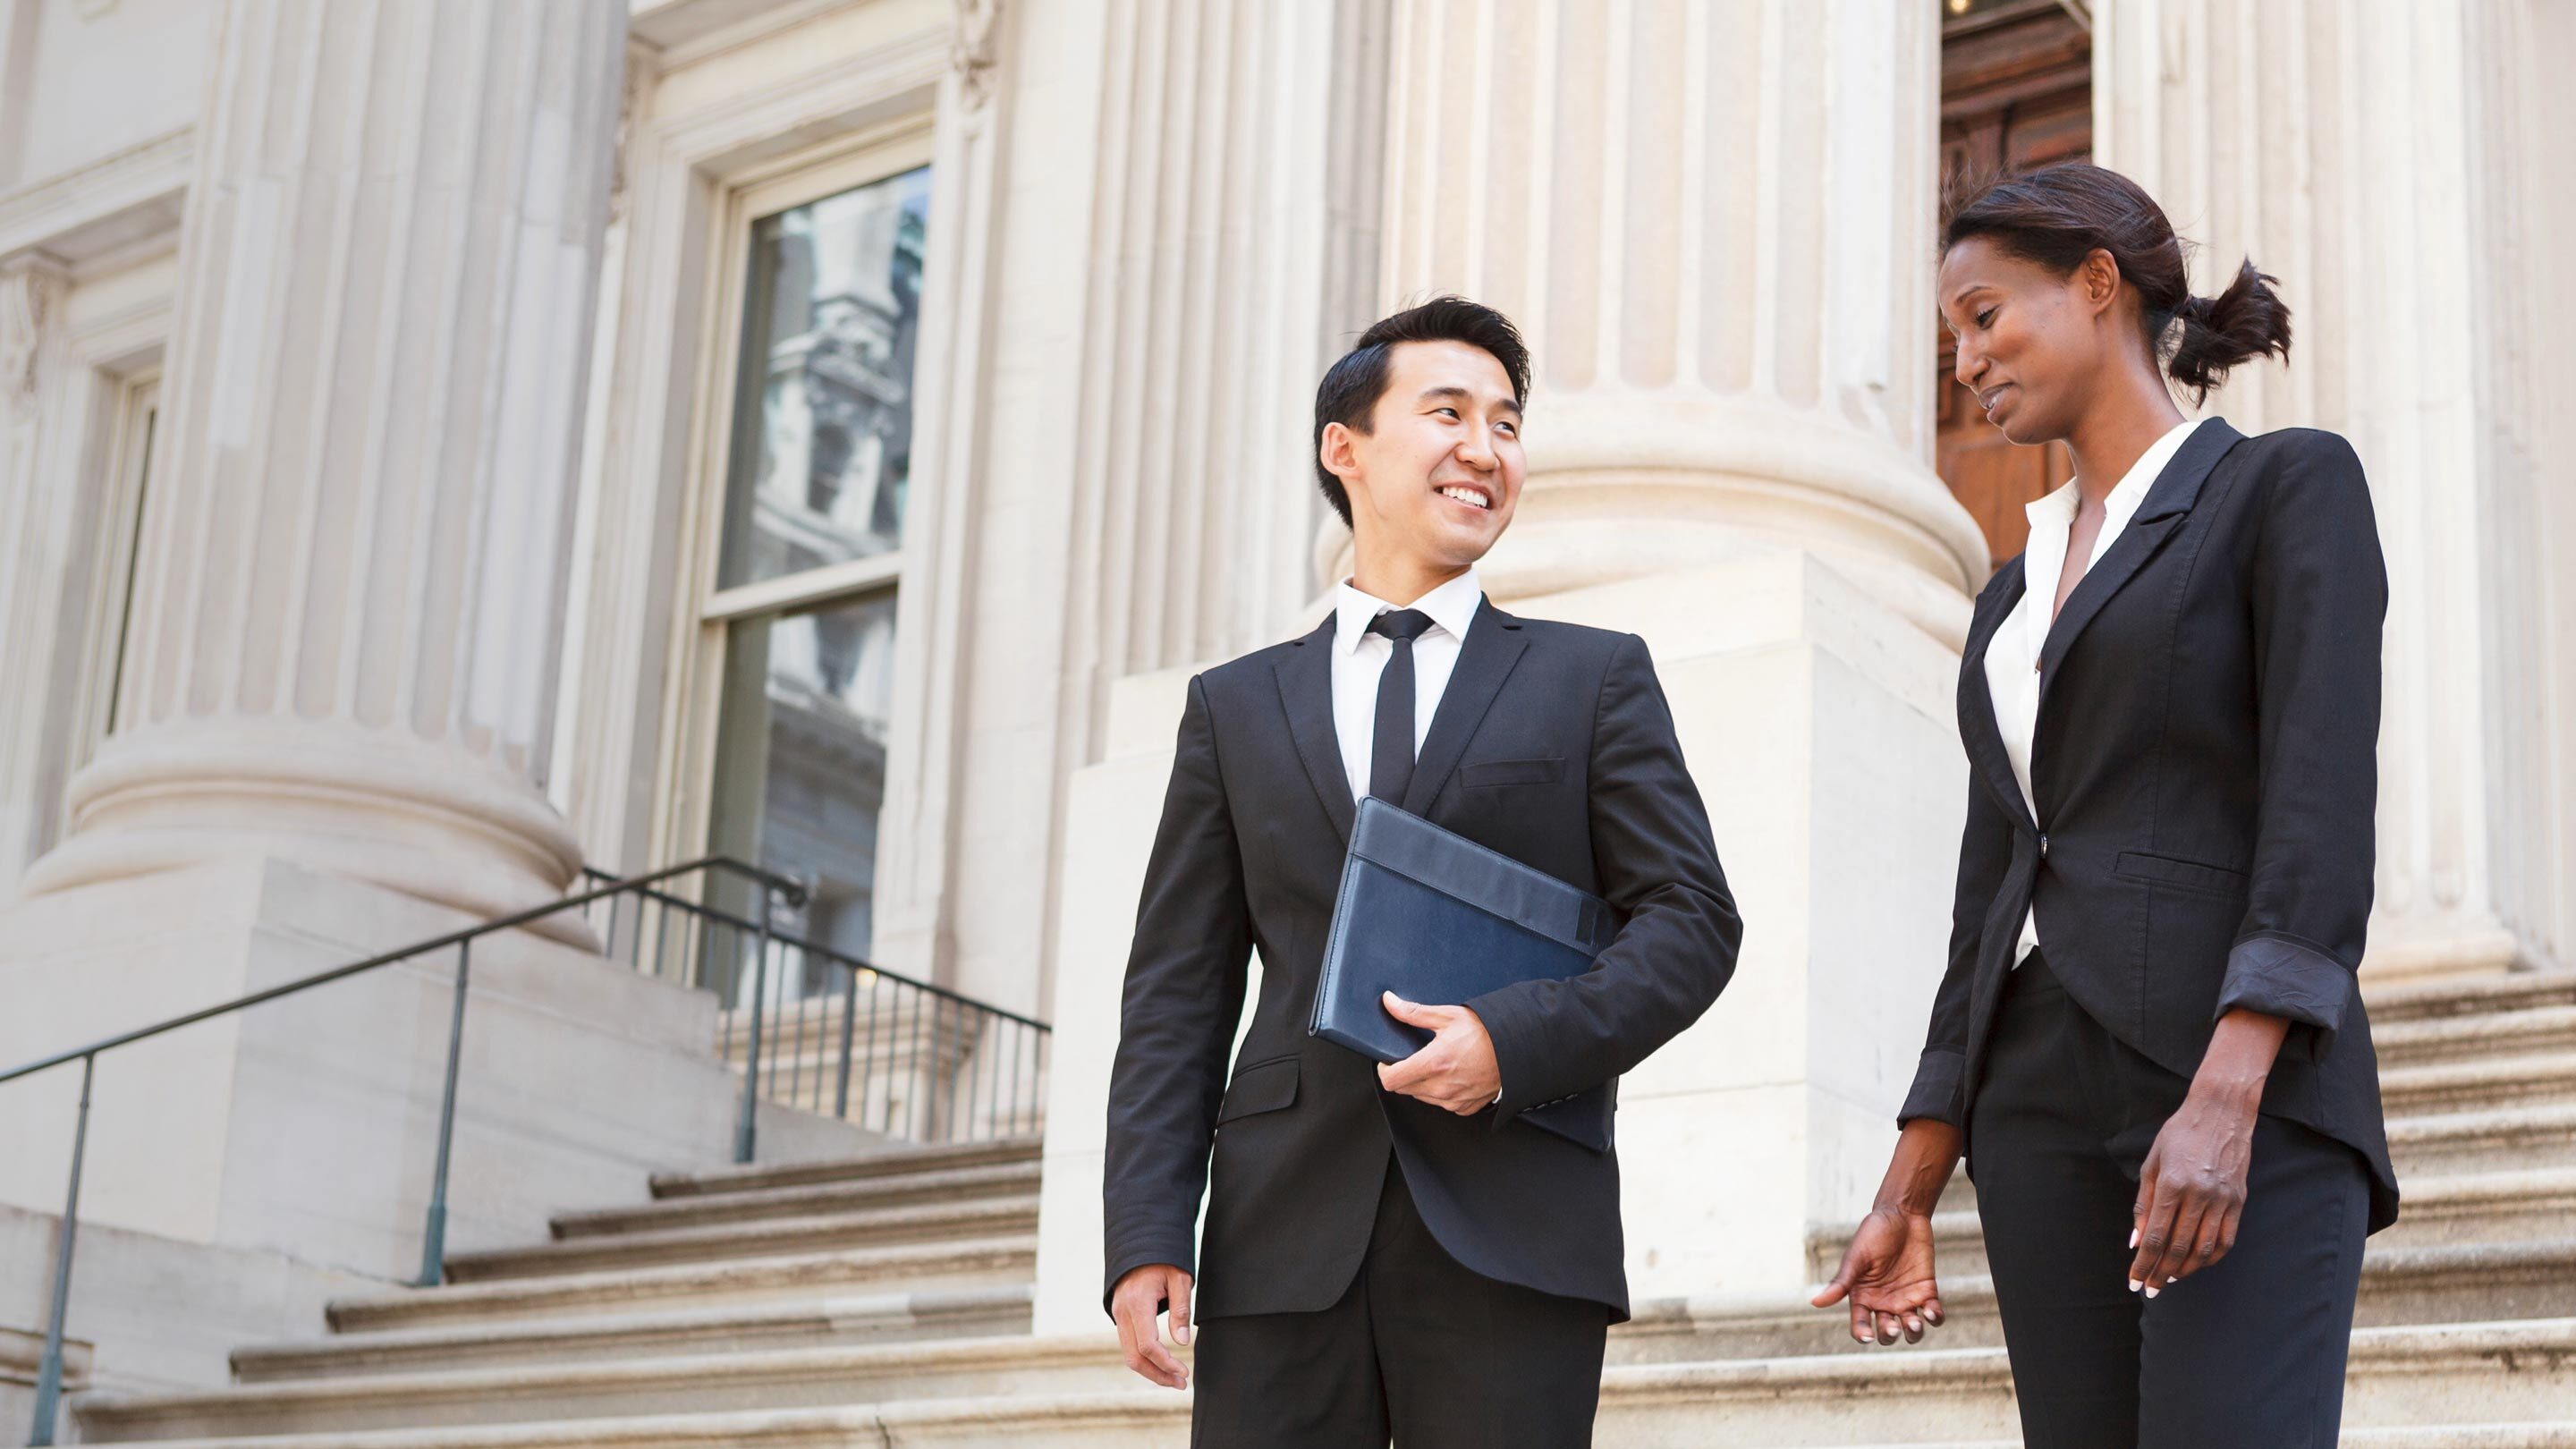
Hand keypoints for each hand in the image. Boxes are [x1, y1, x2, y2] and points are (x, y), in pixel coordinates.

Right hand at [1108, 1263, 1193, 1388]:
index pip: (1148, 1345)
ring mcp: (1117, 1314)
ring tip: (1173, 1380)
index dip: (1166, 1363)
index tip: (1184, 1372)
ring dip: (1151, 1370)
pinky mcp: (1119, 1316)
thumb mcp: (1179, 1278)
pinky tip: (1161, 1364)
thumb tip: (1181, 1343)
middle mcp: (1122, 1311)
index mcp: (1138, 1302)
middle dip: (1158, 1375)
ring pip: (1129, 1354)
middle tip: (1181, 1384)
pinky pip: (1128, 1345)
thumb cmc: (1163, 1259)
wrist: (1139, 1244)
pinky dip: (1143, 1359)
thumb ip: (1181, 1309)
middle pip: (1135, 1357)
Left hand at [1376, 992, 1501, 1113]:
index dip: (1384, 1069)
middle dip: (1403, 1074)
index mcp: (1433, 1064)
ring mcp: (1453, 1100)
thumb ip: (1413, 1012)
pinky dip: (1440, 1092)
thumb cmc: (1486, 1032)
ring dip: (1420, 1084)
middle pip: (1403, 1089)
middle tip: (1414, 1057)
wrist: (1517, 1049)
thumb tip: (1390, 1002)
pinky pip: (1441, 1104)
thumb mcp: (1447, 1016)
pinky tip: (1451, 1076)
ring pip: (1421, 1097)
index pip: (1391, 1080)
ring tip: (1436, 1064)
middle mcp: (1442, 1087)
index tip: (1388, 1060)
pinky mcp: (1465, 1107)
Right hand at [1812, 1206, 1946, 1344]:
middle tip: (1893, 1326)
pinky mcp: (1927, 1292)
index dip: (1862, 1334)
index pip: (1860, 1325)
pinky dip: (1935, 1319)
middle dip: (1889, 1335)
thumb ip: (1841, 1282)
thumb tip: (1815, 1302)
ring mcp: (1906, 1299)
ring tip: (1914, 1321)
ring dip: (1913, 1333)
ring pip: (1910, 1330)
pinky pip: (1933, 1315)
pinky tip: (1931, 1313)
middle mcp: (1884, 1302)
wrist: (1902, 1214)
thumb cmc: (1873, 1234)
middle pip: (1886, 1332)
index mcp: (1863, 1296)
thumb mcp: (1856, 1258)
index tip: (1868, 1335)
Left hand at [2126, 1007, 2285, 1294]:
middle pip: (2178, 1247)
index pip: (2156, 1236)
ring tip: (2169, 1279)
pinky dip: (2210, 1257)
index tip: (2135, 1282)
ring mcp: (2222, 1199)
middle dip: (2161, 1272)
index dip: (2144, 1263)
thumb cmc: (2179, 1134)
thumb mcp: (2152, 1163)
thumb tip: (2136, 1241)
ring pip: (2203, 1248)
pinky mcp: (2239, 1201)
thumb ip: (2143, 1204)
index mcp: (2172, 1183)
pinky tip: (2196, 1264)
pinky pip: (2226, 1239)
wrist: (2221, 1112)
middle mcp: (2199, 1194)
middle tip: (2150, 1289)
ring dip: (2185, 1269)